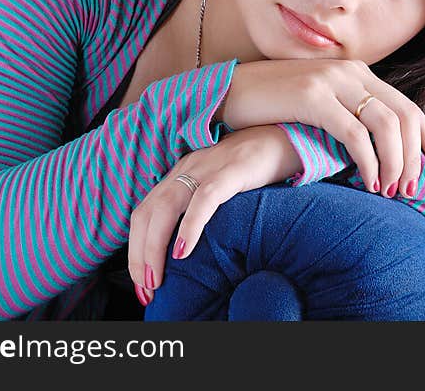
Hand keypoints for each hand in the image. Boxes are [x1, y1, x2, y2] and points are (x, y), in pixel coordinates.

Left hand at [128, 124, 301, 305]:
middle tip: (145, 290)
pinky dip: (189, 226)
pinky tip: (183, 251)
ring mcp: (208, 167)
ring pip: (165, 206)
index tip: (142, 281)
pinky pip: (205, 198)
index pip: (144, 212)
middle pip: (147, 212)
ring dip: (154, 247)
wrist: (288, 135)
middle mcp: (187, 169)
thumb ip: (200, 207)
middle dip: (139, 255)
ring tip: (157, 279)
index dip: (136, 247)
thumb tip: (189, 250)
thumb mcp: (219, 186)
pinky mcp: (233, 169)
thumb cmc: (256, 168)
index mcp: (181, 174)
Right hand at [216, 59, 424, 199]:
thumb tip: (378, 150)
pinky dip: (368, 162)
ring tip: (391, 192)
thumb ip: (348, 115)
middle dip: (415, 158)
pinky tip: (367, 184)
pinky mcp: (313, 98)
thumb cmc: (273, 106)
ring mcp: (333, 82)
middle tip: (411, 191)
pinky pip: (355, 135)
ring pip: (387, 125)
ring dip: (395, 163)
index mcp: (358, 73)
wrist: (228, 92)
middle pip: (406, 116)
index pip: (408, 107)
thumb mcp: (319, 104)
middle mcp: (352, 72)